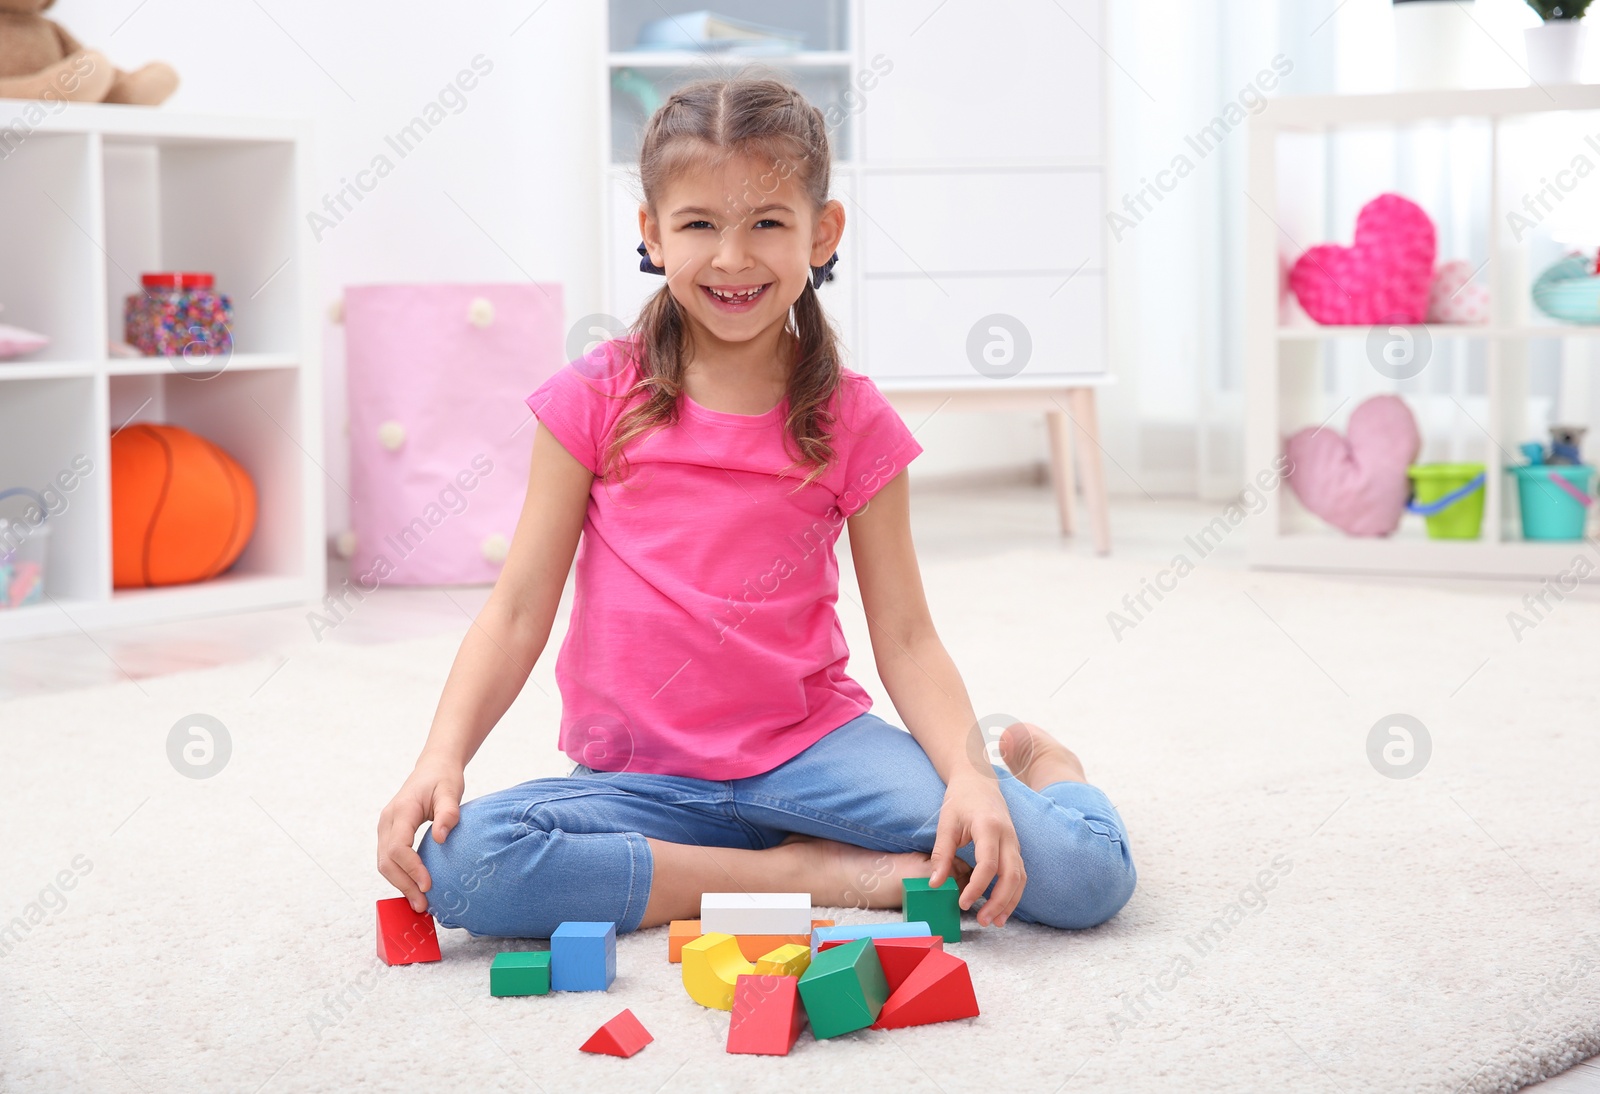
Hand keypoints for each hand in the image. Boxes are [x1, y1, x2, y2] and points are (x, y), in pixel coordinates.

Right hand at [377, 755, 464, 913]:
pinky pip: (390, 860)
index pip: (399, 847)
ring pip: (385, 863)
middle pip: (386, 861)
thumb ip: (447, 813)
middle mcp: (387, 821)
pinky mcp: (390, 834)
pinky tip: (416, 889)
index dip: (411, 868)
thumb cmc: (443, 778)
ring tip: (420, 903)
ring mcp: (386, 828)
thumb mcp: (450, 790)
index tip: (429, 885)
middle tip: (423, 905)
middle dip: (403, 885)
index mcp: (401, 811)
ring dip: (400, 884)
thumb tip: (440, 838)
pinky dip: (400, 876)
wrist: (433, 767)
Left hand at [928, 772, 1025, 926]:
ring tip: (995, 921)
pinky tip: (1001, 908)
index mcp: (989, 827)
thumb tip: (934, 884)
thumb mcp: (946, 823)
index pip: (988, 864)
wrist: (979, 779)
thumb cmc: (960, 799)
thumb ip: (941, 854)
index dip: (977, 887)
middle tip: (982, 920)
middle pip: (1012, 875)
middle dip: (999, 902)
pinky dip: (1013, 893)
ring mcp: (1015, 842)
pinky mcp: (1015, 848)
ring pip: (1020, 878)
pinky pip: (1019, 874)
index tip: (963, 903)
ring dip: (1010, 902)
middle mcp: (1007, 836)